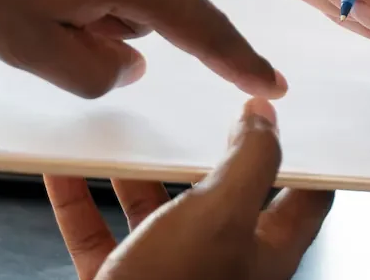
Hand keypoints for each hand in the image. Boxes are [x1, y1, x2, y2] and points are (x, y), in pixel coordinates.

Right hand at [44, 99, 332, 279]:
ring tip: (123, 129)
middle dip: (202, 149)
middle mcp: (221, 266)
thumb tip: (265, 116)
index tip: (285, 112)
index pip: (304, 197)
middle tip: (195, 106)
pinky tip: (65, 168)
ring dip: (135, 170)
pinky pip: (99, 232)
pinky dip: (80, 198)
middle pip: (220, 195)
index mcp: (265, 254)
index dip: (302, 152)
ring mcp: (170, 276)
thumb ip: (250, 161)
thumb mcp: (221, 216)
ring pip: (156, 209)